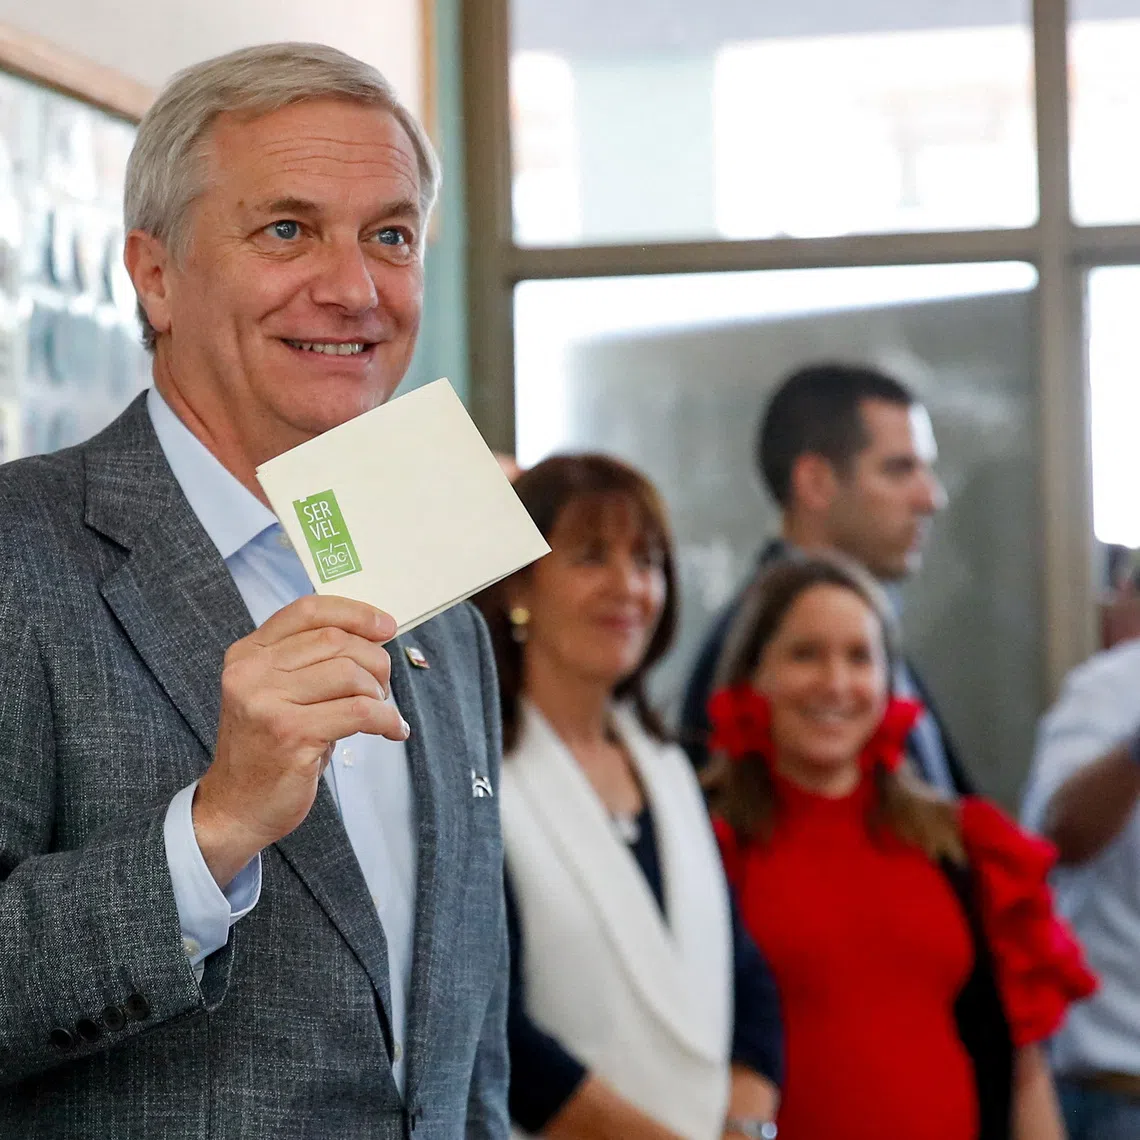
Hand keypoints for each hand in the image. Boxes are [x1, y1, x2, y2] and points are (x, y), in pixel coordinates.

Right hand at [193, 596, 407, 886]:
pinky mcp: (292, 734)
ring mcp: (268, 703)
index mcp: (248, 654)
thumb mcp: (277, 693)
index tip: (386, 626)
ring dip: (378, 692)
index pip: (307, 611)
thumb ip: (310, 662)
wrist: (235, 808)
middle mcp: (252, 672)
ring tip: (381, 711)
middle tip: (383, 686)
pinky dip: (387, 719)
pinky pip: (360, 712)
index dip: (354, 613)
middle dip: (374, 660)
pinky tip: (393, 730)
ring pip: (350, 674)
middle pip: (335, 640)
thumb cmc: (268, 748)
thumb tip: (374, 638)